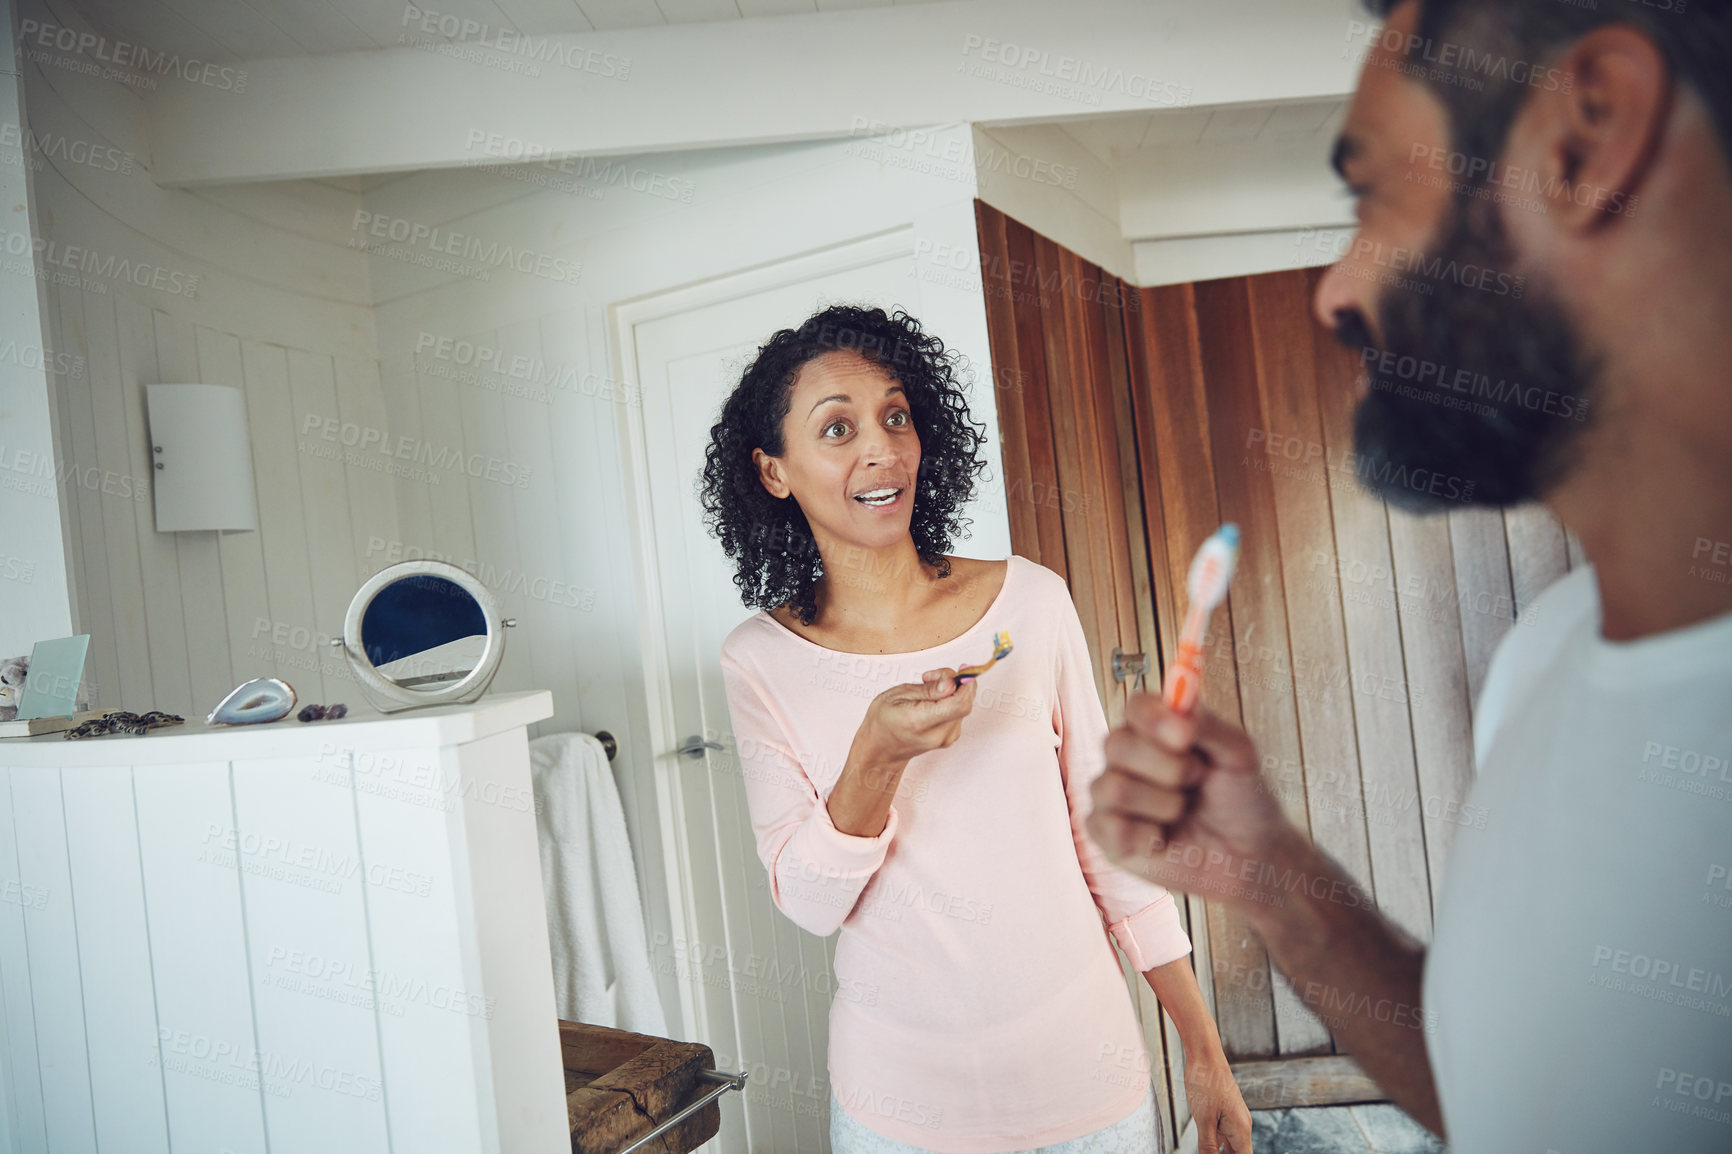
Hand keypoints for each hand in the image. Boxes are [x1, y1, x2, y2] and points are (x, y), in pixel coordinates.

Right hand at [855, 668, 977, 766]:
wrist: (880, 748)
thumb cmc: (883, 721)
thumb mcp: (898, 695)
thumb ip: (928, 689)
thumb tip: (951, 683)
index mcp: (921, 722)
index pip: (959, 704)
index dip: (966, 684)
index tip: (963, 669)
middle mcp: (938, 734)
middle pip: (964, 703)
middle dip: (954, 683)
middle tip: (931, 678)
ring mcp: (946, 739)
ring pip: (963, 706)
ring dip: (951, 692)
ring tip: (926, 691)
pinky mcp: (950, 738)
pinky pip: (959, 713)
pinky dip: (950, 701)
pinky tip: (933, 701)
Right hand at [1086, 691, 1294, 906]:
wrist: (1247, 856)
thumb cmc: (1241, 800)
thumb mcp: (1239, 755)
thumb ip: (1208, 725)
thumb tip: (1179, 702)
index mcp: (1155, 729)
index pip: (1135, 707)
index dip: (1154, 719)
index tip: (1186, 736)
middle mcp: (1125, 758)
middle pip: (1116, 744)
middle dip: (1168, 767)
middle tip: (1197, 778)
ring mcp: (1112, 796)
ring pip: (1114, 789)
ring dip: (1163, 804)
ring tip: (1183, 811)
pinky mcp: (1107, 836)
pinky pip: (1112, 828)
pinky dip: (1148, 836)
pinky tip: (1164, 839)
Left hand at [1184, 1057, 1253, 1153]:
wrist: (1205, 1055)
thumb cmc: (1205, 1083)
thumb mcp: (1203, 1119)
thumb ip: (1208, 1145)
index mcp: (1241, 1130)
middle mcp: (1242, 1125)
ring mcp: (1234, 1117)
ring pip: (1231, 1145)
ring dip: (1221, 1153)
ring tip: (1206, 1152)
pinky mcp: (1225, 1111)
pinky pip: (1224, 1134)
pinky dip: (1217, 1143)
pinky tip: (1207, 1146)